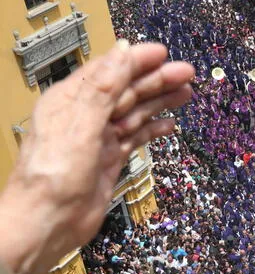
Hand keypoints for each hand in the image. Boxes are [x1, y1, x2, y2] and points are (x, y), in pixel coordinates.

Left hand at [0, 41, 193, 273]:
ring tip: (186, 93)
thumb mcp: (80, 123)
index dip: (137, 60)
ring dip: (160, 102)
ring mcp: (99, 138)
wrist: (49, 222)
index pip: (109, 70)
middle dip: (156, 80)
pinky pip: (136, 138)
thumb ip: (103, 87)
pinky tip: (170, 124)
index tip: (164, 54)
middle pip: (127, 90)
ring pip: (135, 112)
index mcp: (70, 99)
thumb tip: (122, 52)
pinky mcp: (110, 160)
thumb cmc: (54, 175)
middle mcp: (85, 116)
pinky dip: (153, 130)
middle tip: (186, 74)